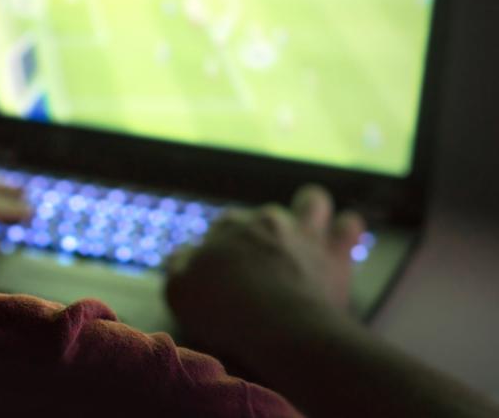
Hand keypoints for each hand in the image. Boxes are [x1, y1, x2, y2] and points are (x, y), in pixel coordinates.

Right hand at [165, 185, 364, 361]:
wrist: (278, 327)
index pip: (223, 226)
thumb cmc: (225, 311)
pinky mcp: (335, 251)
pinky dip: (345, 231)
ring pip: (311, 201)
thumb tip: (185, 254)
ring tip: (307, 235)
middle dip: (264, 232)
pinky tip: (340, 242)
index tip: (226, 270)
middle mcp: (265, 220)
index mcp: (227, 227)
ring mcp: (303, 231)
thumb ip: (179, 267)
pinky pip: (349, 225)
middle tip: (263, 264)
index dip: (224, 246)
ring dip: (309, 212)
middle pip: (264, 216)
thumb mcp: (180, 292)